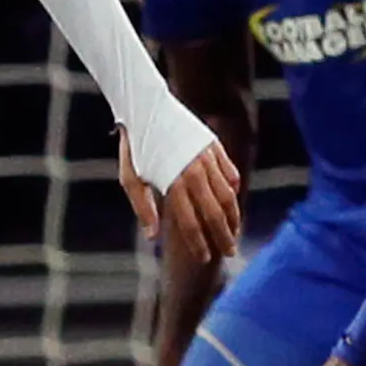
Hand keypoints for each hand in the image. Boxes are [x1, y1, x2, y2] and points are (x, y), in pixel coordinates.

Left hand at [120, 134, 241, 265]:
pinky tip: (233, 201)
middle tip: (230, 252)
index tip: (205, 258)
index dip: (199, 243)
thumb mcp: (131, 179)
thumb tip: (153, 237)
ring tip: (235, 231)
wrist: (145, 107)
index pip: (191, 223)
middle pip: (215, 213)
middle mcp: (193, 172)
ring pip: (227, 195)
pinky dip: (233, 189)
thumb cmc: (135, 147)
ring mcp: (207, 158)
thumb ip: (143, 208)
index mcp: (172, 183)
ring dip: (233, 217)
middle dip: (224, 236)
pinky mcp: (213, 146)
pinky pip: (229, 172)